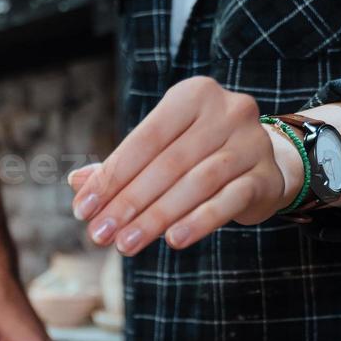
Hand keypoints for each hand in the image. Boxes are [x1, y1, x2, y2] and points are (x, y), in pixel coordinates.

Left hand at [67, 77, 297, 255]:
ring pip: (196, 183)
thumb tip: (76, 182)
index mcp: (193, 95)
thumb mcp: (161, 151)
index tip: (82, 210)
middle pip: (167, 164)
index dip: (111, 177)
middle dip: (128, 204)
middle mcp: (227, 111)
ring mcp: (250, 142)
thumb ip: (122, 166)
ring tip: (126, 244)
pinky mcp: (265, 176)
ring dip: (156, 218)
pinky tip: (172, 240)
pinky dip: (198, 222)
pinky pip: (227, 201)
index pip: (145, 139)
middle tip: (99, 235)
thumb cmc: (199, 155)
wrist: (264, 164)